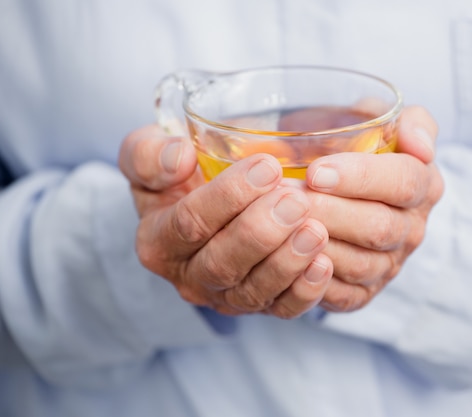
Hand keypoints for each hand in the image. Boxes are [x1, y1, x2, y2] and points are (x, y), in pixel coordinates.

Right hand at [118, 126, 333, 318]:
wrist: (207, 202)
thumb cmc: (180, 175)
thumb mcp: (148, 154)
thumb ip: (149, 154)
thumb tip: (179, 159)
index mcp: (158, 240)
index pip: (189, 223)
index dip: (228, 197)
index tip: (267, 167)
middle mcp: (189, 276)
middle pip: (221, 264)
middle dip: (260, 233)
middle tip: (295, 201)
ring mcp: (225, 297)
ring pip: (252, 292)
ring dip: (286, 263)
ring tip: (315, 230)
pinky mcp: (260, 306)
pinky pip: (282, 309)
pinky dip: (304, 292)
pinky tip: (323, 264)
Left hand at [303, 106, 443, 311]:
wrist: (327, 181)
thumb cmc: (349, 146)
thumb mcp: (378, 117)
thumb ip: (409, 121)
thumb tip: (421, 146)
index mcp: (423, 184)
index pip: (403, 182)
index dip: (360, 177)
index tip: (316, 171)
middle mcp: (412, 229)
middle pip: (378, 227)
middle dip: (329, 212)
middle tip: (286, 198)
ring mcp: (390, 265)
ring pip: (360, 263)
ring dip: (316, 244)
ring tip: (278, 223)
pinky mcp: (365, 293)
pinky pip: (344, 296)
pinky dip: (316, 281)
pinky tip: (288, 258)